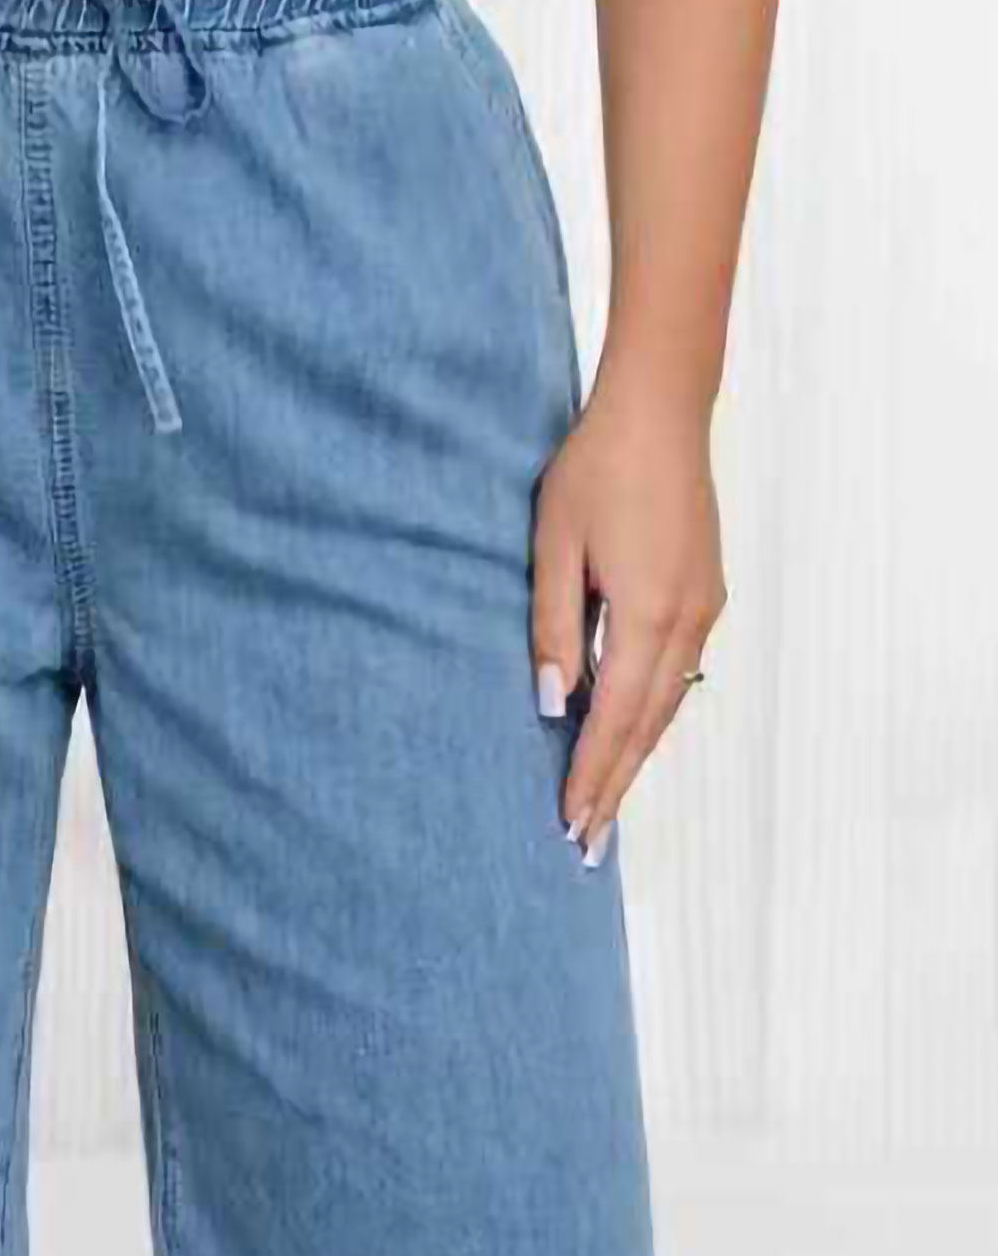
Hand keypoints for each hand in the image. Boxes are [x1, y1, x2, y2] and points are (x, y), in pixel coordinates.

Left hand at [531, 370, 726, 863]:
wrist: (661, 411)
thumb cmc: (596, 470)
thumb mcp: (553, 547)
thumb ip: (551, 629)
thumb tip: (552, 705)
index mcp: (647, 614)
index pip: (614, 719)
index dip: (592, 777)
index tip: (571, 826)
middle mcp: (686, 621)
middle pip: (648, 726)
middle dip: (615, 787)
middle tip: (586, 845)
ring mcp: (703, 608)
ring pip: (667, 704)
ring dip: (635, 757)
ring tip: (605, 806)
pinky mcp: (704, 594)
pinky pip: (676, 674)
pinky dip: (651, 716)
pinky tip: (629, 736)